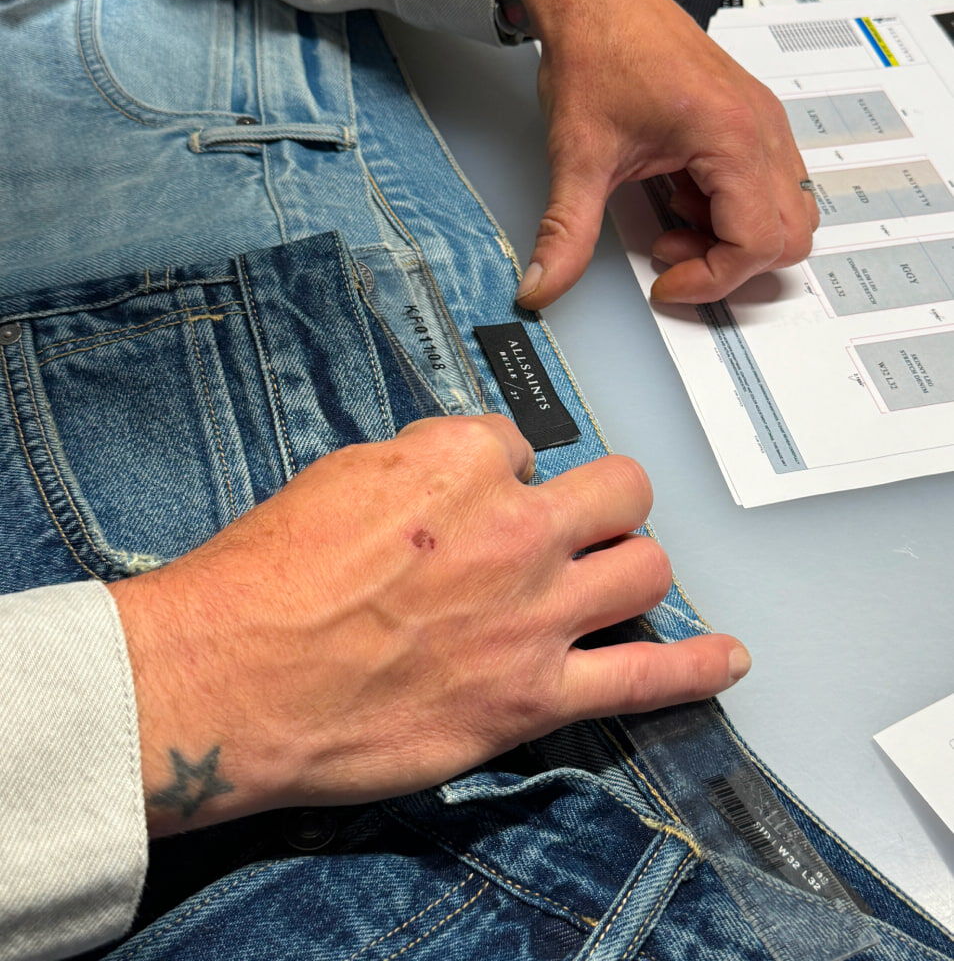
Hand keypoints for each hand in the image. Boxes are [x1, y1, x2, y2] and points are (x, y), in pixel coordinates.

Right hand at [111, 414, 748, 834]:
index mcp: (462, 459)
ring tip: (612, 578)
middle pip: (618, 490)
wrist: (234, 678)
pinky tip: (727, 659)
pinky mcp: (533, 696)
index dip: (501, 470)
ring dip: (633, 566)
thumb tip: (461, 472)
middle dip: (601, 499)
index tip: (479, 498)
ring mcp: (535, 614)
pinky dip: (695, 669)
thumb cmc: (266, 575)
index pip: (522, 441)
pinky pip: (645, 680)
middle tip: (574, 521)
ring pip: (645, 568)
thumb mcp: (339, 476)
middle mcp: (516, 527)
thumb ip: (420, 466)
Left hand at [498, 0, 817, 307]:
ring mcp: (760, 120)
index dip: (711, 279)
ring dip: (732, 236)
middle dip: (730, 262)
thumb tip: (543, 286)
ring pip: (785, 211)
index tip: (665, 282)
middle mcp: (760, 126)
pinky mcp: (748, 118)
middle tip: (671, 252)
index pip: (758, 242)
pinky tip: (678, 195)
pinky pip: (767, 184)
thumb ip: (564, 233)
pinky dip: (729, 208)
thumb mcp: (577, 157)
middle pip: (789, 234)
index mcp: (732, 134)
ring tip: (672, 220)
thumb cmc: (597, 51)